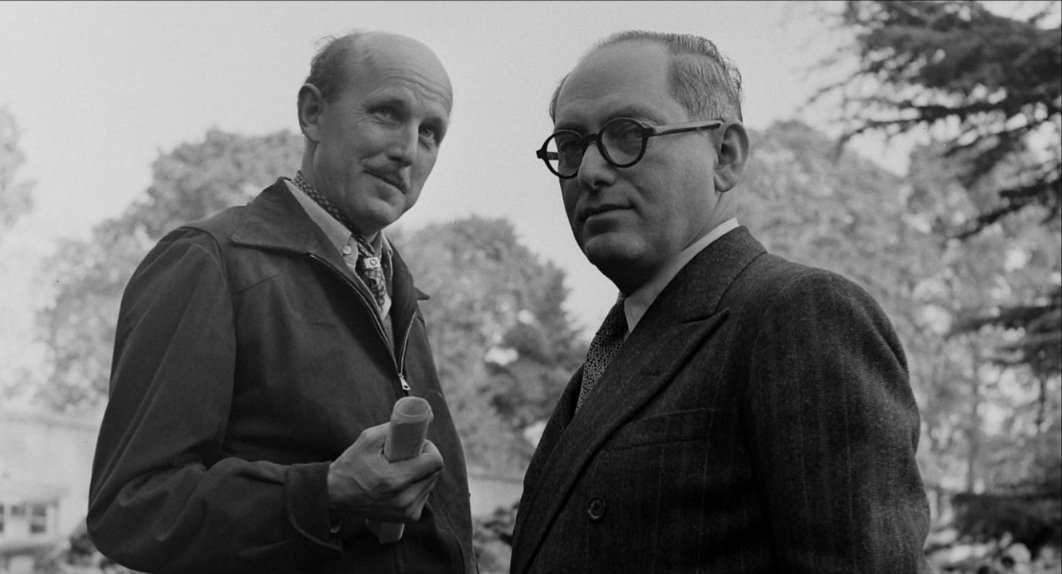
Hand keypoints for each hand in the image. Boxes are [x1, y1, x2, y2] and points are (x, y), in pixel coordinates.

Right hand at [326, 422, 442, 523]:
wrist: (335, 495)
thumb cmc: (351, 464)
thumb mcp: (369, 439)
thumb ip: (399, 427)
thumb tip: (429, 416)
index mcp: (395, 480)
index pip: (435, 462)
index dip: (429, 449)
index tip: (417, 445)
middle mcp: (404, 499)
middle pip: (434, 473)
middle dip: (424, 461)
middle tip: (406, 456)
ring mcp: (407, 511)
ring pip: (430, 484)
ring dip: (421, 475)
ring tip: (400, 470)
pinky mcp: (408, 518)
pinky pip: (424, 496)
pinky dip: (417, 487)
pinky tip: (400, 484)